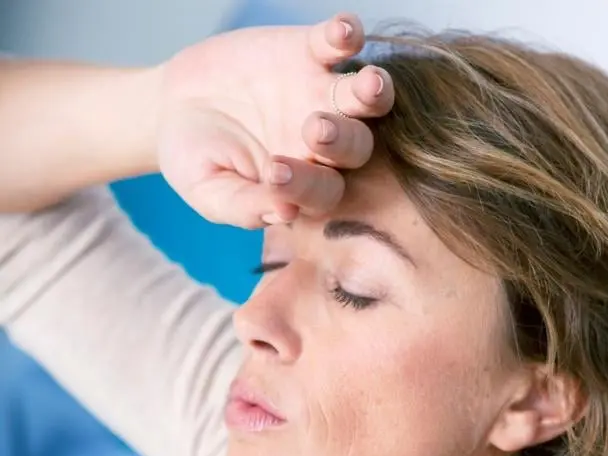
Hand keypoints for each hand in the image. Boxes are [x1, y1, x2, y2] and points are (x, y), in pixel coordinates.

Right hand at [157, 14, 394, 227]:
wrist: (175, 106)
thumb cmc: (197, 161)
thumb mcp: (209, 191)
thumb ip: (243, 207)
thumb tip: (283, 213)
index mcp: (305, 186)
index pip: (321, 192)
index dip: (305, 185)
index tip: (273, 174)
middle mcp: (323, 146)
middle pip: (356, 149)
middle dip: (342, 141)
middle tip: (315, 129)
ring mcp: (321, 98)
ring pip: (364, 100)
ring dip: (371, 92)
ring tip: (369, 83)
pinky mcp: (308, 54)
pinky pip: (336, 43)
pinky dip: (344, 34)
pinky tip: (344, 30)